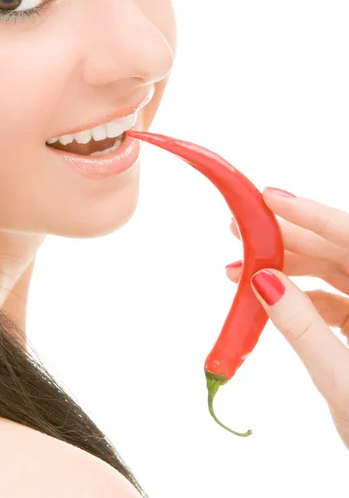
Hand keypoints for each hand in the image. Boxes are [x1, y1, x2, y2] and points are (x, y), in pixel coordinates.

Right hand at [225, 187, 348, 448]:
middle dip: (285, 239)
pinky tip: (269, 300)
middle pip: (337, 250)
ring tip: (240, 270)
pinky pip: (332, 299)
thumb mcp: (341, 382)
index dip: (310, 214)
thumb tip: (265, 280)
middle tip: (240, 231)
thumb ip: (302, 328)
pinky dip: (298, 296)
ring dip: (286, 267)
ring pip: (332, 272)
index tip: (269, 197)